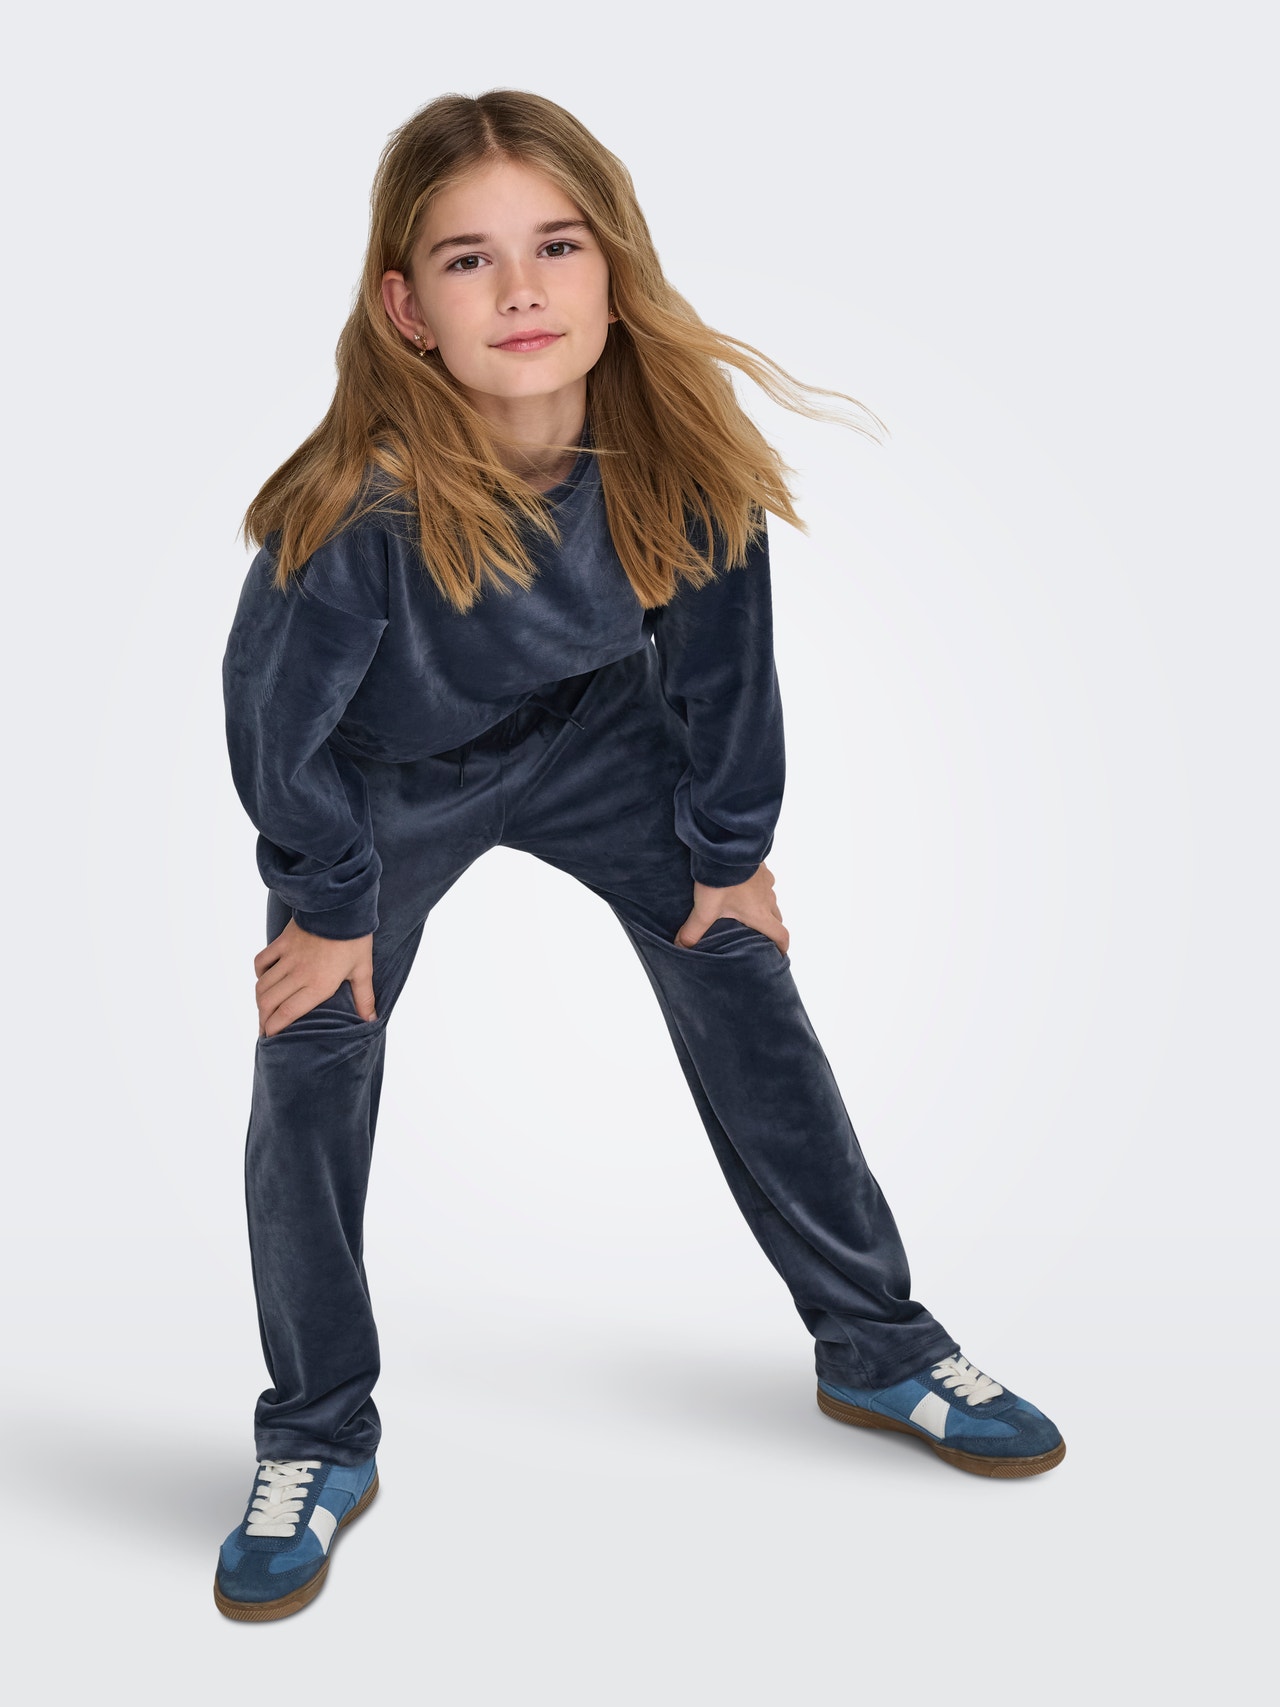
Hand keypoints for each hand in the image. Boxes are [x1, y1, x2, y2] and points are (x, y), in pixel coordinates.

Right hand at [253, 917, 377, 1036]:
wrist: (342, 905)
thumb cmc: (355, 939)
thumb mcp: (363, 970)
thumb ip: (364, 997)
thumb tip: (371, 1020)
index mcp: (318, 984)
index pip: (287, 1013)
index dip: (274, 1029)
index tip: (270, 1038)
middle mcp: (299, 974)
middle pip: (269, 1003)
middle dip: (263, 1020)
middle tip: (265, 1029)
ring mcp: (288, 957)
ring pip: (262, 985)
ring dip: (259, 1001)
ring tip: (262, 1011)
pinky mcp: (283, 942)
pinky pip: (262, 961)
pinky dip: (259, 973)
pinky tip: (264, 980)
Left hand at [675, 862, 789, 956]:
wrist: (727, 845)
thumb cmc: (721, 879)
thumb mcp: (705, 909)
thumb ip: (693, 930)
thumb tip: (681, 947)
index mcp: (759, 913)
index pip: (781, 934)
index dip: (782, 947)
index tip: (779, 954)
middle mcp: (767, 898)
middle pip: (776, 918)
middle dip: (771, 928)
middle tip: (758, 935)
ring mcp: (766, 881)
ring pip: (770, 898)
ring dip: (763, 906)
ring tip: (747, 909)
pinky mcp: (760, 866)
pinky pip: (763, 881)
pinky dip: (757, 887)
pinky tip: (742, 884)